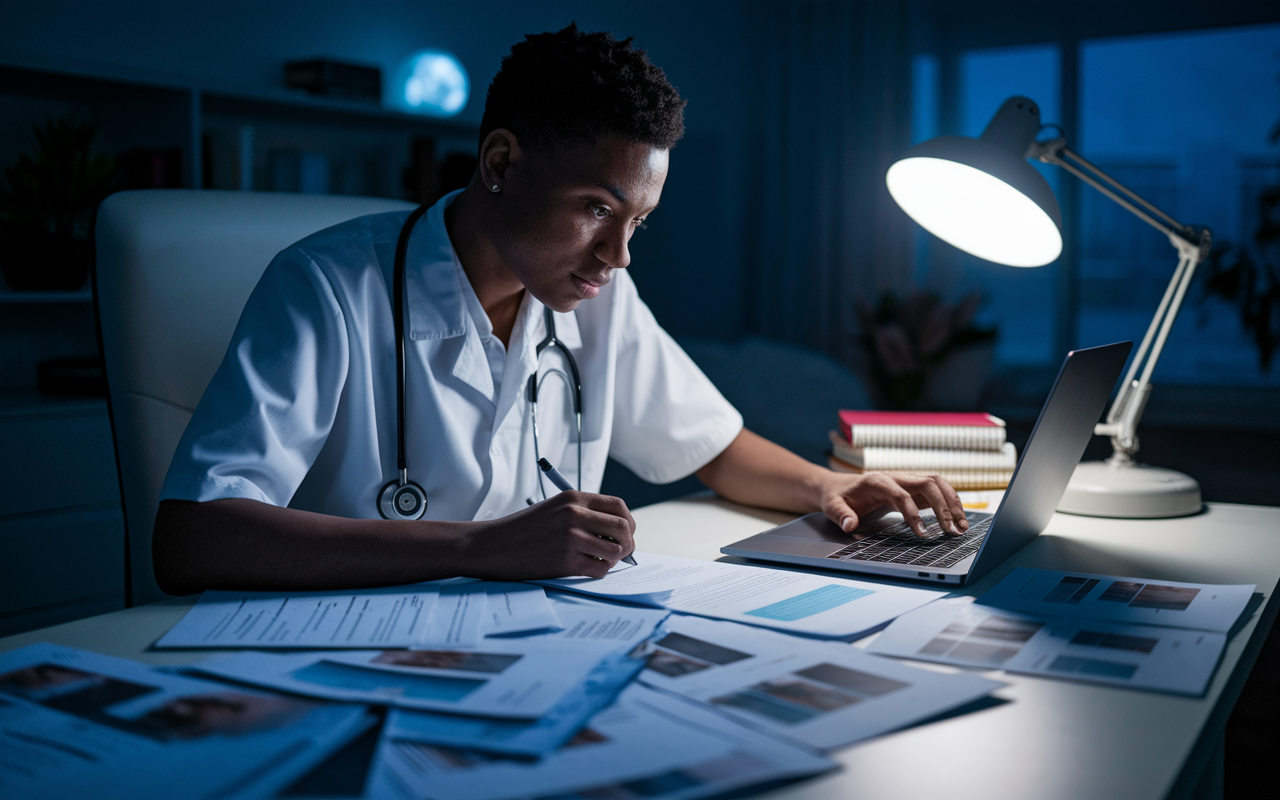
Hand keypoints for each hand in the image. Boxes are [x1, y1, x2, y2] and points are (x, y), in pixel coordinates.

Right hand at [458, 491, 635, 579]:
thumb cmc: (523, 530)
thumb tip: (619, 533)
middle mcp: (575, 514)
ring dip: (613, 560)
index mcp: (574, 498)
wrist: (491, 545)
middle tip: (621, 553)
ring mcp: (570, 537)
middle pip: (623, 528)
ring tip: (600, 561)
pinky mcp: (565, 560)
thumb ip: (584, 514)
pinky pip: (599, 570)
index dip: (628, 522)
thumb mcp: (554, 509)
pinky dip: (599, 572)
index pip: (619, 506)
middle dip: (628, 543)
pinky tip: (587, 569)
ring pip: (615, 551)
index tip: (625, 534)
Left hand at [817, 472, 966, 538]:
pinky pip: (937, 491)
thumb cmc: (837, 497)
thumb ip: (841, 515)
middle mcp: (896, 477)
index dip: (913, 513)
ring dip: (953, 503)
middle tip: (953, 531)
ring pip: (937, 484)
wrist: (839, 486)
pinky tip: (958, 520)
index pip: (901, 494)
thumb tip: (849, 525)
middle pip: (927, 483)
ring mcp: (907, 480)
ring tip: (963, 527)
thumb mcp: (832, 506)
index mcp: (877, 480)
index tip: (922, 534)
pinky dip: (950, 503)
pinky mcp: (914, 488)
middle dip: (943, 506)